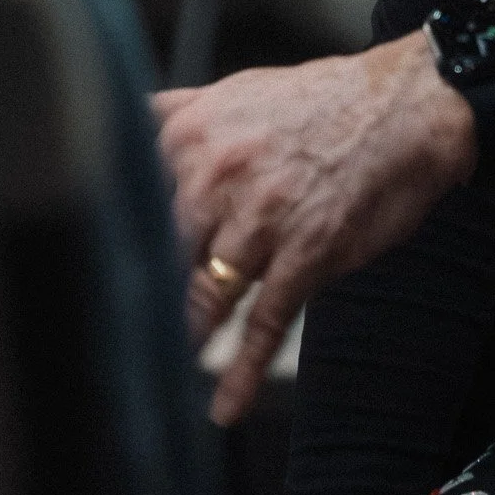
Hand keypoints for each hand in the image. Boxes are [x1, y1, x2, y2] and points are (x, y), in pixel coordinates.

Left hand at [152, 32, 476, 424]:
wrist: (405, 107)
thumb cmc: (324, 101)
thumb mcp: (239, 90)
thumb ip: (178, 111)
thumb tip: (130, 116)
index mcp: (191, 136)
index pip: (129, 202)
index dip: (113, 244)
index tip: (89, 277)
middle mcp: (217, 176)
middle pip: (158, 256)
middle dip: (140, 301)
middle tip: (121, 337)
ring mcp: (261, 219)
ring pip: (203, 295)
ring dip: (182, 338)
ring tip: (162, 372)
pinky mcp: (304, 255)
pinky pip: (263, 324)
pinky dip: (241, 371)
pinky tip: (225, 404)